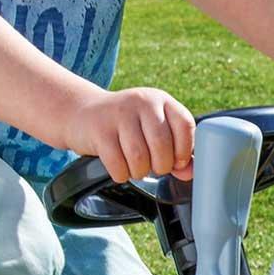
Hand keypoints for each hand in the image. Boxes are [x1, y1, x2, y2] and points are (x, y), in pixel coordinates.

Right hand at [73, 86, 195, 184]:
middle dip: (160, 166)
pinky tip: (119, 166)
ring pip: (139, 158)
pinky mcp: (100, 131)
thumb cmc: (125, 125)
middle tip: (153, 167)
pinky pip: (118, 165)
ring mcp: (119, 115)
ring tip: (135, 167)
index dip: (185, 150)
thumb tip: (190, 172)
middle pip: (162, 145)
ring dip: (139, 171)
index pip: (185, 125)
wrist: (83, 113)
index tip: (177, 162)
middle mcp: (141, 102)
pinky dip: (121, 173)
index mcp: (160, 100)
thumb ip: (175, 149)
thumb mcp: (152, 128)